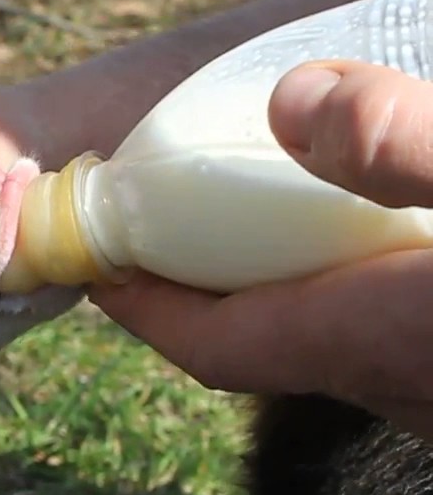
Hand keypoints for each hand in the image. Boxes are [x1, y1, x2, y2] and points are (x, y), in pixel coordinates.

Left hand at [89, 59, 432, 438]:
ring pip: (317, 338)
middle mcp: (390, 383)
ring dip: (269, 284)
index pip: (212, 343)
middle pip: (252, 337)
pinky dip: (339, 285)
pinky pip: (373, 333)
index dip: (143, 307)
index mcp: (369, 340)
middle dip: (198, 281)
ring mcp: (429, 389)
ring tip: (247, 218)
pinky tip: (365, 239)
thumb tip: (291, 104)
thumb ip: (404, 150)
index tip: (96, 264)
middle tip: (165, 216)